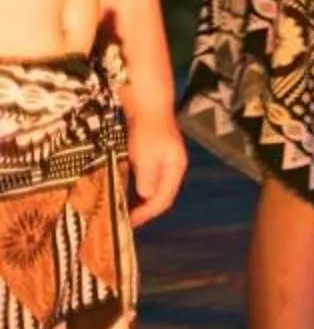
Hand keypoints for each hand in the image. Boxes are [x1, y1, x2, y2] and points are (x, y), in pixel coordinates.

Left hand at [124, 105, 186, 227]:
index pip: (163, 200)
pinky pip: (148, 179)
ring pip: (154, 188)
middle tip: (125, 221)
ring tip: (123, 210)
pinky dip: (137, 188)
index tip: (128, 224)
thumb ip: (147, 178)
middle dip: (145, 211)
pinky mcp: (155, 155)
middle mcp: (173, 168)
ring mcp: (165, 161)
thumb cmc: (147, 131)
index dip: (146, 214)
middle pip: (161, 196)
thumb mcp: (146, 155)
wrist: (148, 104)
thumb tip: (145, 196)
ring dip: (140, 201)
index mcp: (175, 169)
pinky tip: (125, 190)